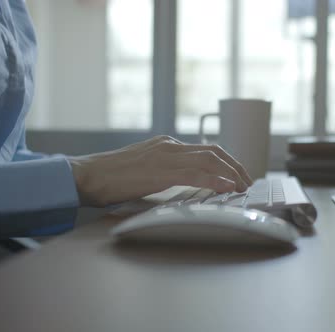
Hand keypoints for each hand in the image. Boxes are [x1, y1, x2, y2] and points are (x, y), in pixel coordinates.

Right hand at [68, 136, 252, 206]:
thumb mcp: (144, 168)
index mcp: (166, 145)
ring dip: (230, 173)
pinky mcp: (160, 171)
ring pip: (209, 159)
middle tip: (247, 181)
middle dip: (234, 166)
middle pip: (213, 151)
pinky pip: (195, 173)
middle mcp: (169, 146)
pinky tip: (226, 187)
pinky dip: (215, 180)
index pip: (205, 149)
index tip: (237, 174)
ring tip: (242, 186)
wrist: (87, 175)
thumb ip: (164, 171)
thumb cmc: (111, 176)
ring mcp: (165, 156)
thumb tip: (184, 184)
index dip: (226, 162)